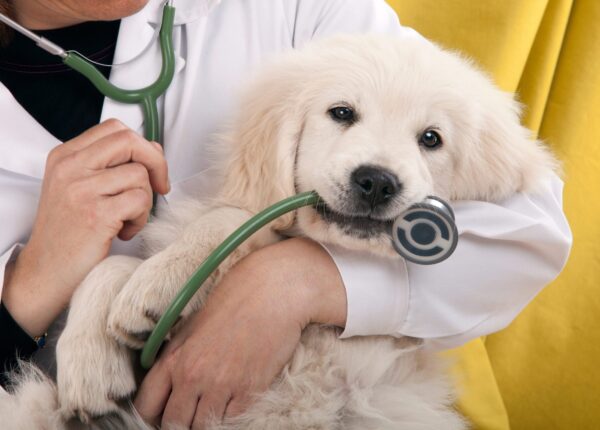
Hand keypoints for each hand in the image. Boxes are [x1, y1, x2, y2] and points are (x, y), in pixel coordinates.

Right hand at [2, 119, 169, 336]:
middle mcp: (70, 168)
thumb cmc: (68, 233)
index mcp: (65, 156)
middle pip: (130, 141)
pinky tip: (124, 232)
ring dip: (145, 201)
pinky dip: (141, 219)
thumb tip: (153, 148)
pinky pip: (140, 201)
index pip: (115, 129)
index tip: (150, 168)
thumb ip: (110, 166)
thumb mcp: (80, 188)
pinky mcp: (95, 214)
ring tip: (127, 220)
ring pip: (140, 175)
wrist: (45, 273)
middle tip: (159, 187)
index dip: (142, 145)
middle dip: (156, 163)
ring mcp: (81, 190)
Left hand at [134, 238, 346, 429]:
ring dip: (207, 421)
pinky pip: (232, 421)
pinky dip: (231, 416)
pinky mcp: (249, 390)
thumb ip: (177, 357)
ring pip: (203, 427)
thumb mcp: (193, 326)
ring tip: (215, 406)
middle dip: (181, 423)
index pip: (146, 407)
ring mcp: (221, 385)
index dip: (154, 416)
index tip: (165, 413)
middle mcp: (192, 376)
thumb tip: (170, 384)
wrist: (273, 292)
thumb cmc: (234, 301)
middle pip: (174, 424)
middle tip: (192, 414)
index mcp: (174, 358)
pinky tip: (234, 400)